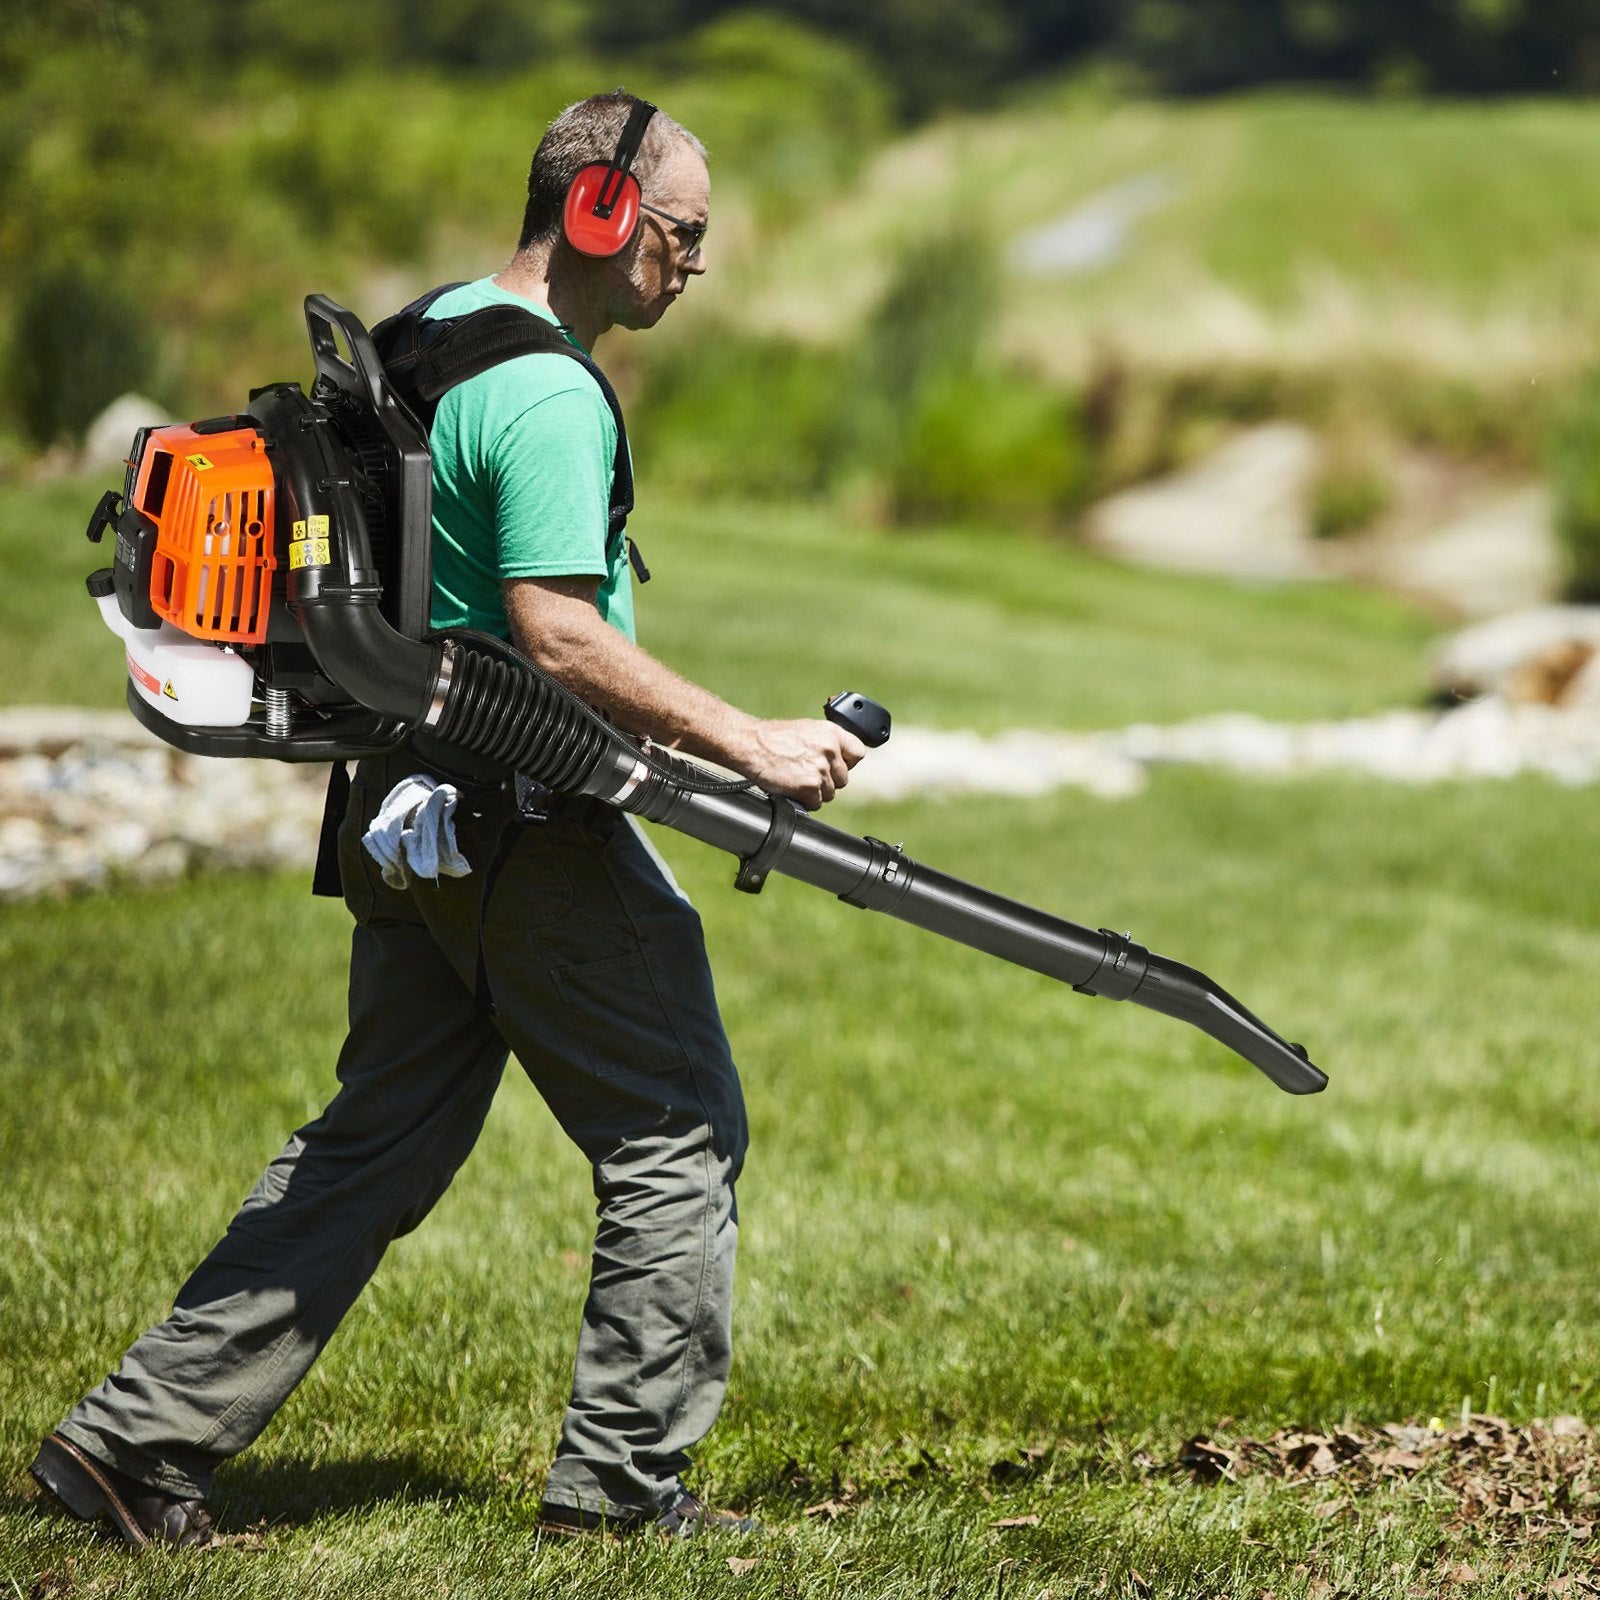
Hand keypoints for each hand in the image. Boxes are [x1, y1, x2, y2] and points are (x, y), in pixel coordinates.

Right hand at [739, 718, 866, 807]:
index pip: (858, 753)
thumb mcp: (807, 729)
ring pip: (830, 793)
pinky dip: (804, 801)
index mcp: (832, 732)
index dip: (846, 763)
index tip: (836, 766)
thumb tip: (838, 759)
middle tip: (807, 774)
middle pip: (843, 778)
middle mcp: (830, 749)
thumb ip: (827, 742)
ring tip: (796, 779)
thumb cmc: (773, 737)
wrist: (750, 743)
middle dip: (827, 781)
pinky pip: (816, 803)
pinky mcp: (810, 785)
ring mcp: (821, 768)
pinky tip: (792, 788)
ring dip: (815, 792)